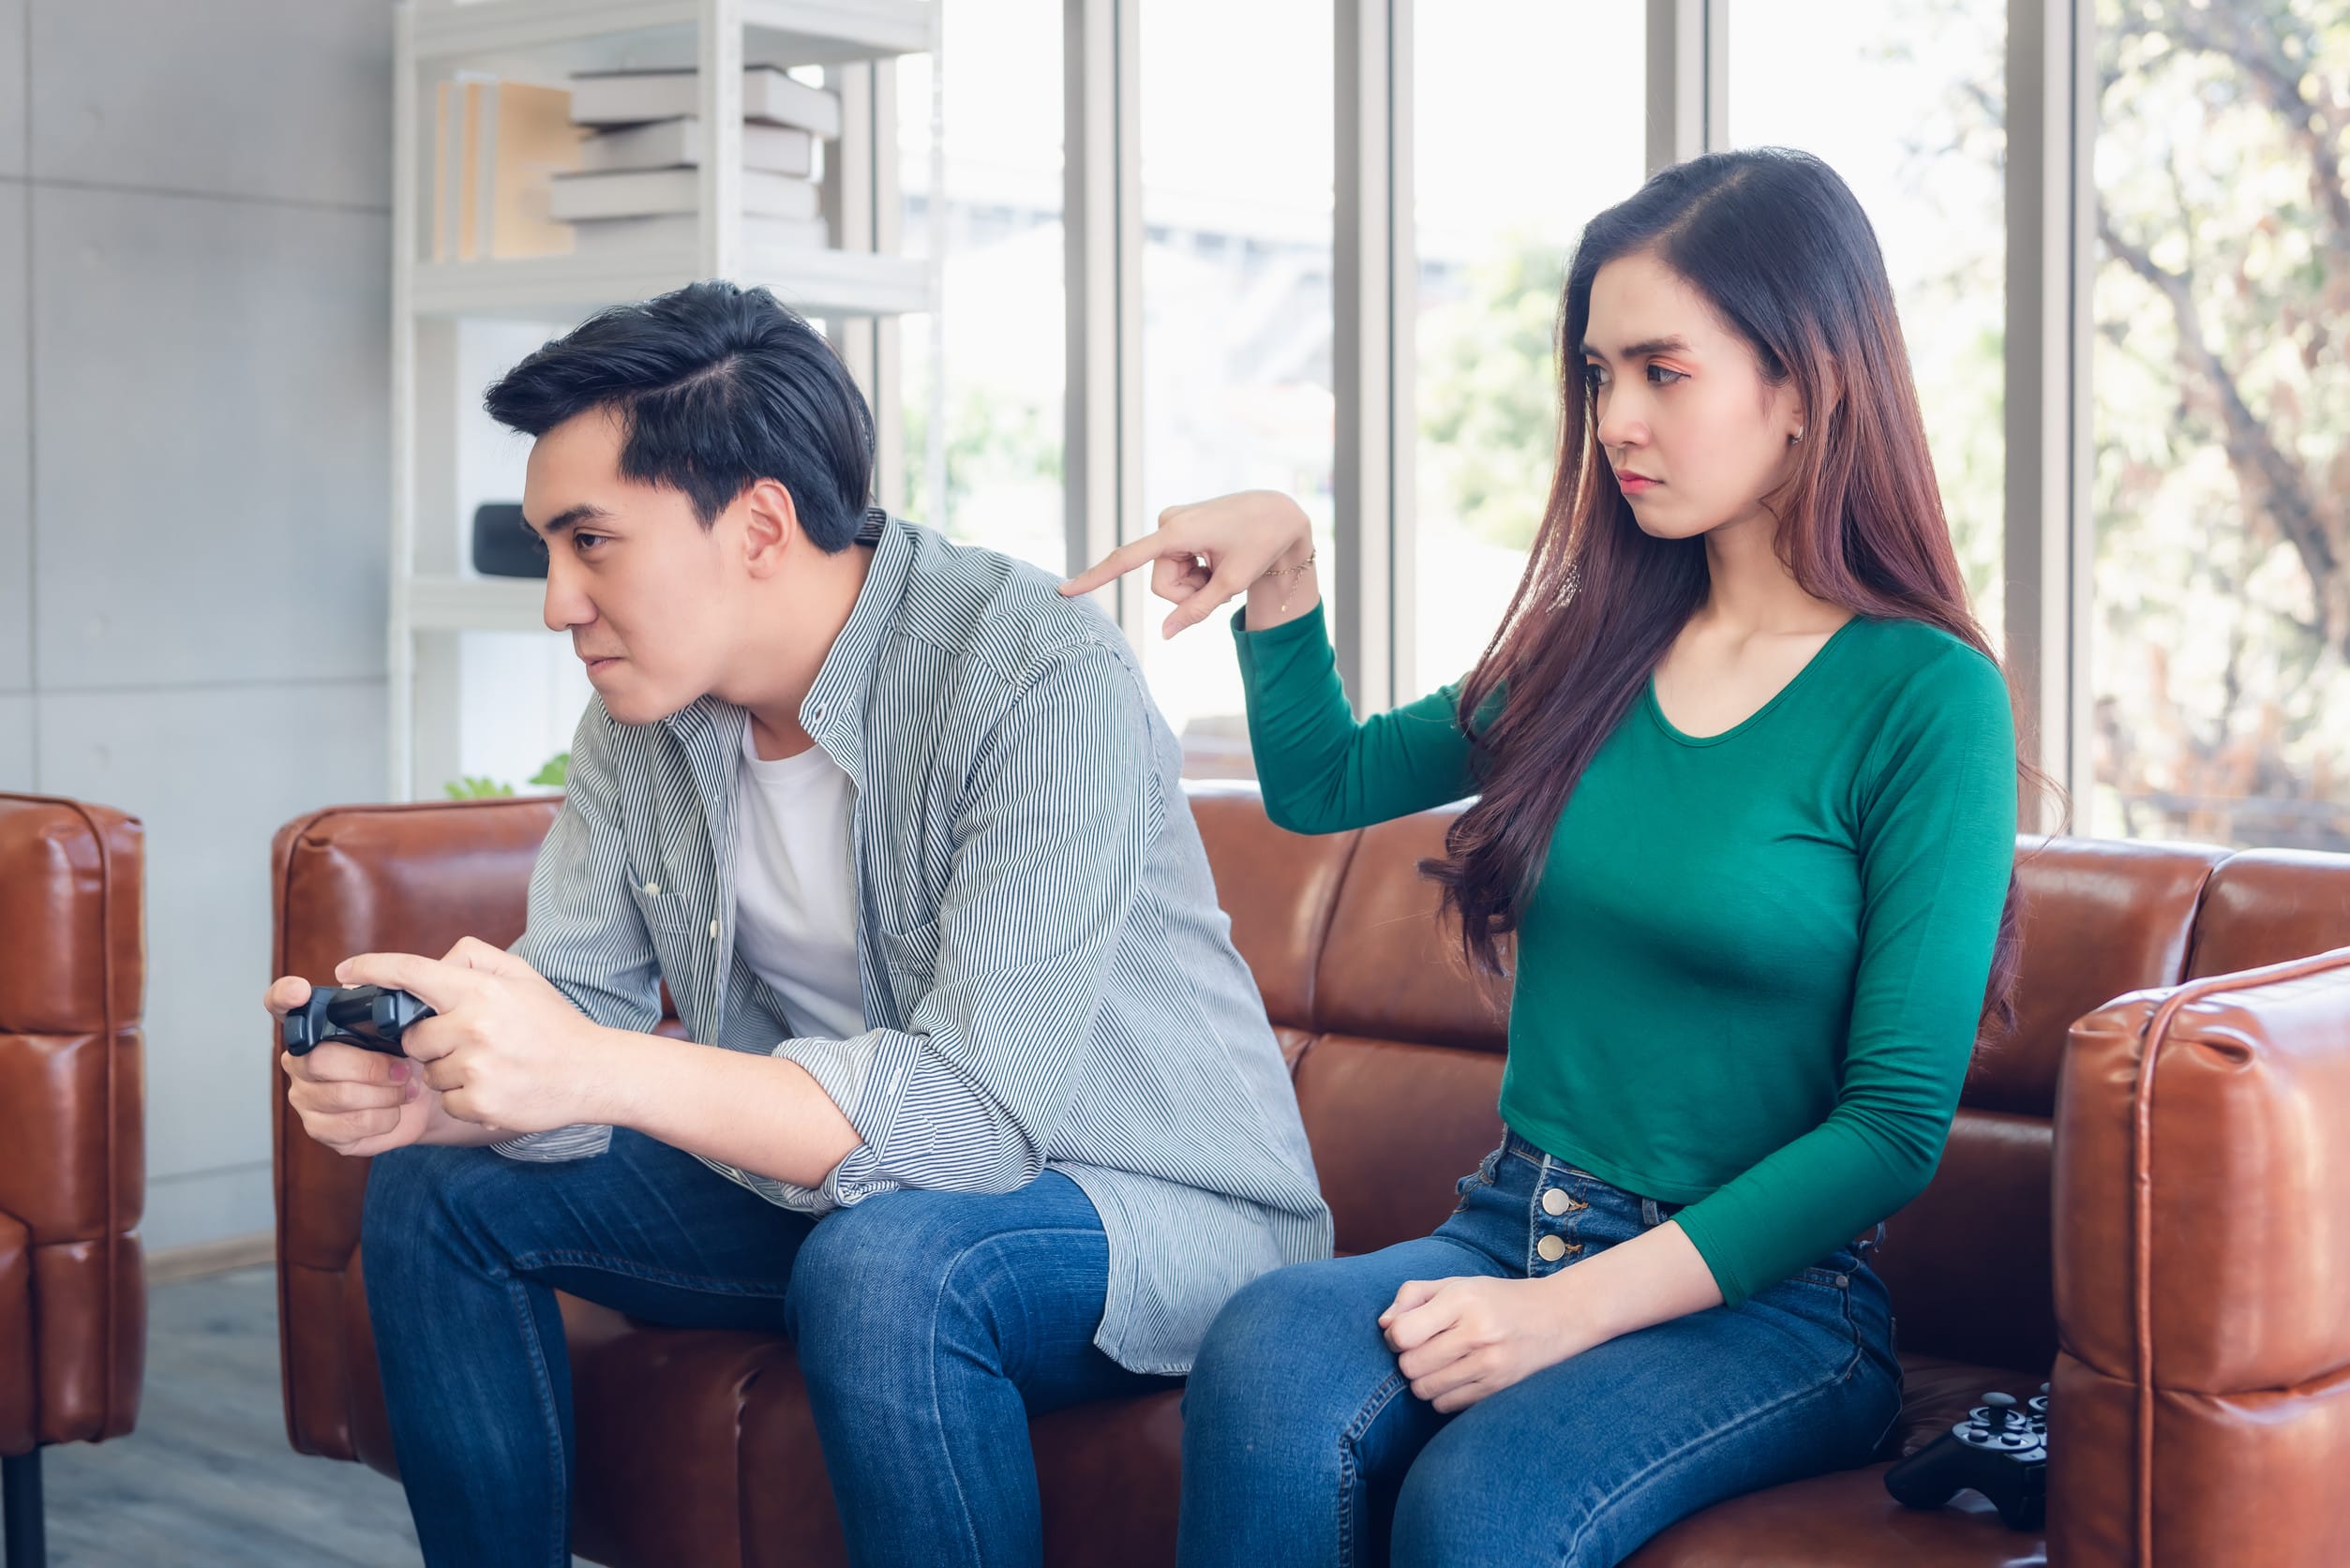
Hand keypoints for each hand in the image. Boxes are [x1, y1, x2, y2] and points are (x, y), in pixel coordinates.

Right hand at [269, 974, 436, 1157]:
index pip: (281, 1004)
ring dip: (385, 1094)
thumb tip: (373, 988)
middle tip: (402, 1069)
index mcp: (316, 1027)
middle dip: (371, 1067)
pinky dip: (384, 1118)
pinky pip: (350, 1125)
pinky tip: (393, 1110)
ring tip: (404, 1089)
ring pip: (340, 1095)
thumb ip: (384, 1005)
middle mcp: (300, 1060)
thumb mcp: (400, 1026)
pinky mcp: (319, 1128)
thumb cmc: (404, 1057)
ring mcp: (305, 1096)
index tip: (300, 990)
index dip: (284, 996)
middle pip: (320, 1060)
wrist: (421, 1100)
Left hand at [334, 937, 611, 1134]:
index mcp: (480, 990)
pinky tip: (496, 1089)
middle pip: (413, 1037)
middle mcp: (474, 1027)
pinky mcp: (480, 1103)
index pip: (412, 973)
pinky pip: (447, 1103)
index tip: (346, 971)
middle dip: (430, 1042)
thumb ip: (476, 958)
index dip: (372, 968)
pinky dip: (465, 1099)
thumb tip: (435, 962)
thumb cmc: (555, 1023)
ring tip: (491, 1067)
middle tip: (469, 1042)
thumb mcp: (523, 976)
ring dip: (449, 1073)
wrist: (593, 1072)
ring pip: (429, 1073)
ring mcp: (476, 1068)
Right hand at [1058, 489, 1314, 638]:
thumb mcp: (1231, 584)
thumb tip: (1165, 634)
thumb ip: (1196, 611)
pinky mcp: (1176, 527)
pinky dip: (1196, 572)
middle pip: (1160, 584)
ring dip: (1195, 583)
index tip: (1065, 591)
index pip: (1126, 560)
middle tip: (1221, 581)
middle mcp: (1167, 523)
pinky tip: (1217, 557)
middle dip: (1188, 593)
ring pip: (1167, 577)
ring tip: (1221, 567)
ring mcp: (1171, 523)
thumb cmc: (1259, 545)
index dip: (1094, 578)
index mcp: (1177, 532)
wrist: (1278, 513)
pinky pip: (1175, 564)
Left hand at [1379, 1272, 1606, 1413]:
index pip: (1403, 1333)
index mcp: (1463, 1300)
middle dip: (1408, 1360)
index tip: (1407, 1332)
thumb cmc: (1497, 1299)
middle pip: (1410, 1366)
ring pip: (1425, 1390)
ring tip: (1440, 1364)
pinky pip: (1446, 1406)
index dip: (1395, 1336)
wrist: (1558, 1317)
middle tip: (1424, 1349)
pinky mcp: (1498, 1390)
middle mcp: (1477, 1333)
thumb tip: (1383, 1325)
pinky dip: (1442, 1396)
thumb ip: (1412, 1296)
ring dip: (1423, 1380)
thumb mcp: (1456, 1284)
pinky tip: (1456, 1378)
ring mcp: (1490, 1365)